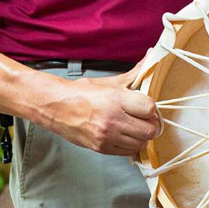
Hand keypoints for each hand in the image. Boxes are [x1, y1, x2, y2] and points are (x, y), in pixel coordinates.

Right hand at [40, 64, 161, 155]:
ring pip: (140, 143)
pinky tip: (125, 135)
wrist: (57, 107)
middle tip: (145, 119)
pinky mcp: (102, 148)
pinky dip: (131, 145)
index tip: (147, 107)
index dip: (151, 108)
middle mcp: (113, 120)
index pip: (149, 108)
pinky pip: (127, 152)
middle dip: (151, 124)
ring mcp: (107, 137)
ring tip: (135, 127)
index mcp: (116, 100)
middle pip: (149, 130)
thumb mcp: (110, 82)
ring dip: (142, 136)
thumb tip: (151, 56)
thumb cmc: (82, 93)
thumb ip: (134, 73)